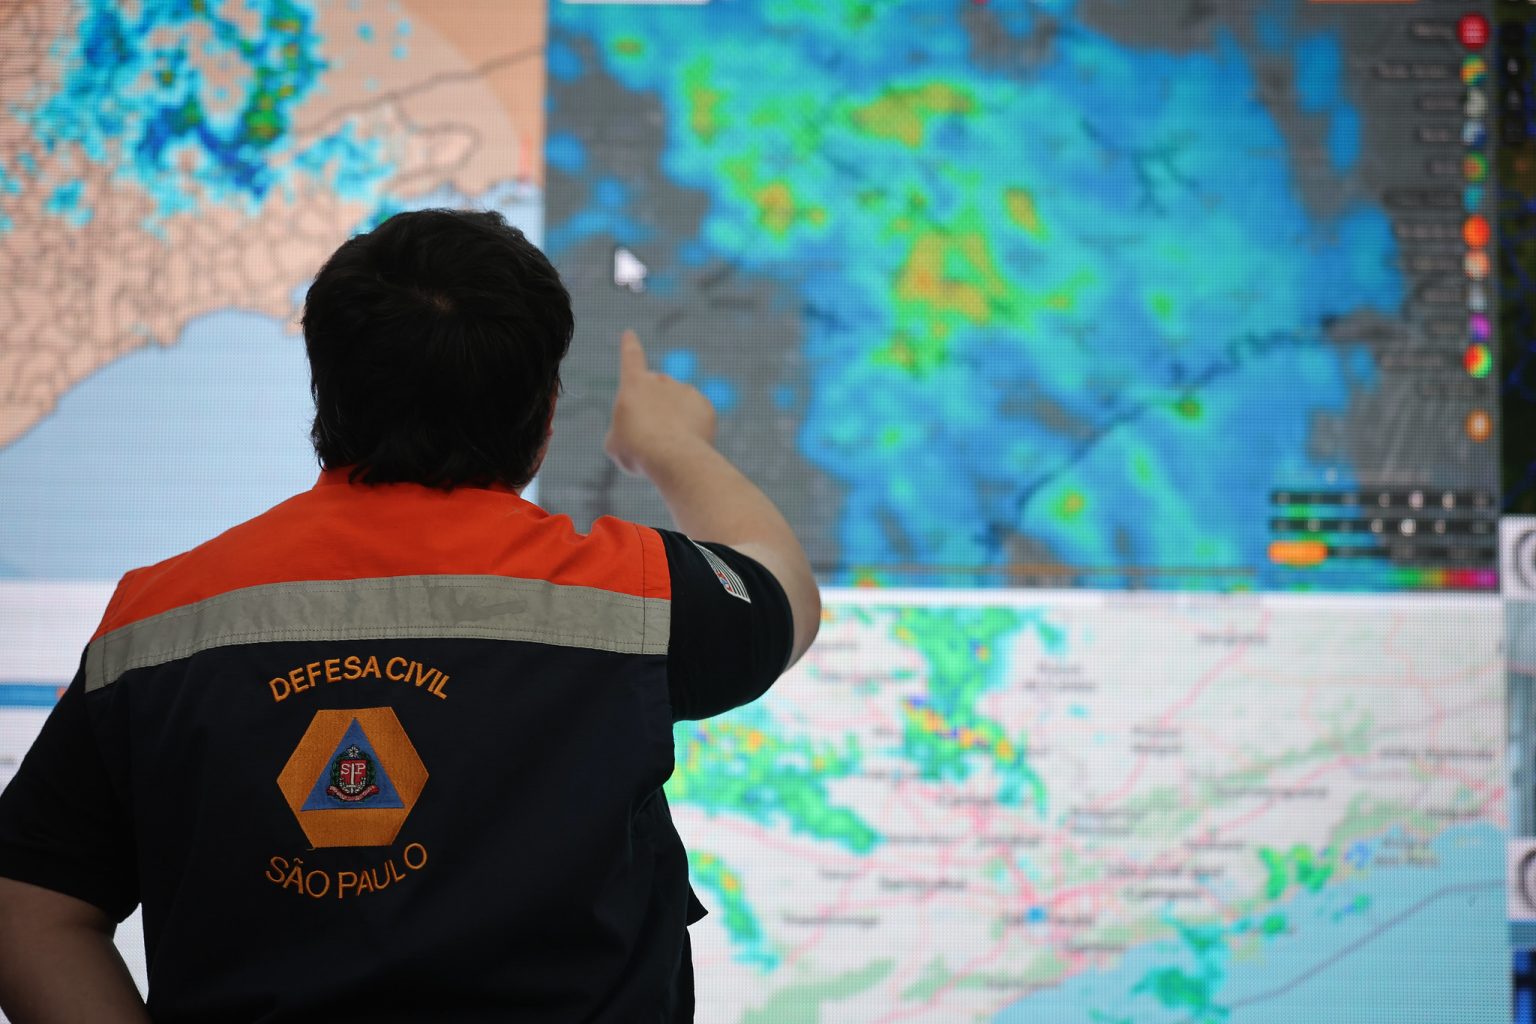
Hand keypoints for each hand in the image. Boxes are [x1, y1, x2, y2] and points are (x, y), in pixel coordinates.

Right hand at [604, 330, 717, 477]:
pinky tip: (686, 442)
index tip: (630, 333)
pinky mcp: (705, 405)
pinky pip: (696, 415)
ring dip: (673, 420)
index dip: (629, 346)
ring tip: (668, 444)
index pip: (631, 358)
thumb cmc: (637, 450)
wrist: (672, 456)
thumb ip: (625, 430)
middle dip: (654, 407)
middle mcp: (661, 380)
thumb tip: (637, 431)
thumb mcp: (616, 443)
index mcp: (634, 384)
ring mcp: (686, 390)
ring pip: (677, 405)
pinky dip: (692, 428)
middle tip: (650, 435)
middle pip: (656, 390)